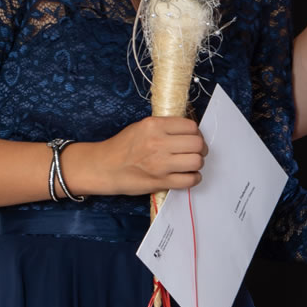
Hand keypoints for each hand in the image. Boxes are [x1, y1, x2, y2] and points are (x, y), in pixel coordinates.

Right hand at [62, 117, 206, 197]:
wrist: (105, 167)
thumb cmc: (123, 147)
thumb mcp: (141, 127)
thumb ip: (164, 127)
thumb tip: (188, 131)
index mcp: (154, 125)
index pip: (191, 126)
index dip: (196, 133)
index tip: (193, 138)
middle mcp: (158, 143)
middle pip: (197, 143)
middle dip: (201, 149)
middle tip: (195, 152)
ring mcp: (160, 164)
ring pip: (196, 161)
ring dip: (198, 163)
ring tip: (191, 164)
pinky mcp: (160, 182)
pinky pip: (189, 180)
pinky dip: (194, 178)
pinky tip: (188, 176)